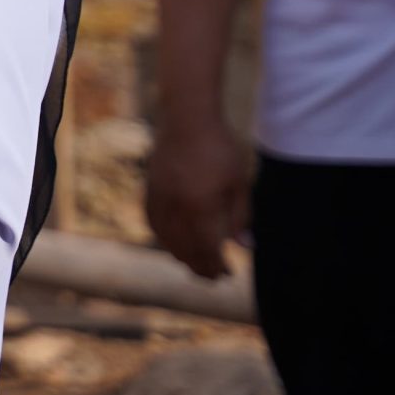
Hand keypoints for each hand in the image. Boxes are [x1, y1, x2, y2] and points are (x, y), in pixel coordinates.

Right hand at [145, 115, 251, 279]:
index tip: (229, 273)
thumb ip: (240, 217)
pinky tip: (173, 241)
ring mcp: (159, 198)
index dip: (217, 266)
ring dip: (181, 256)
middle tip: (214, 276)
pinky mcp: (150, 189)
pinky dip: (163, 237)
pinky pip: (153, 222)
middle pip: (185, 250)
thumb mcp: (239, 183)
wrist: (186, 118)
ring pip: (166, 239)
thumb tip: (245, 246)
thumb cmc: (219, 148)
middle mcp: (175, 208)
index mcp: (200, 207)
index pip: (207, 250)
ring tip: (195, 263)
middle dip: (200, 267)